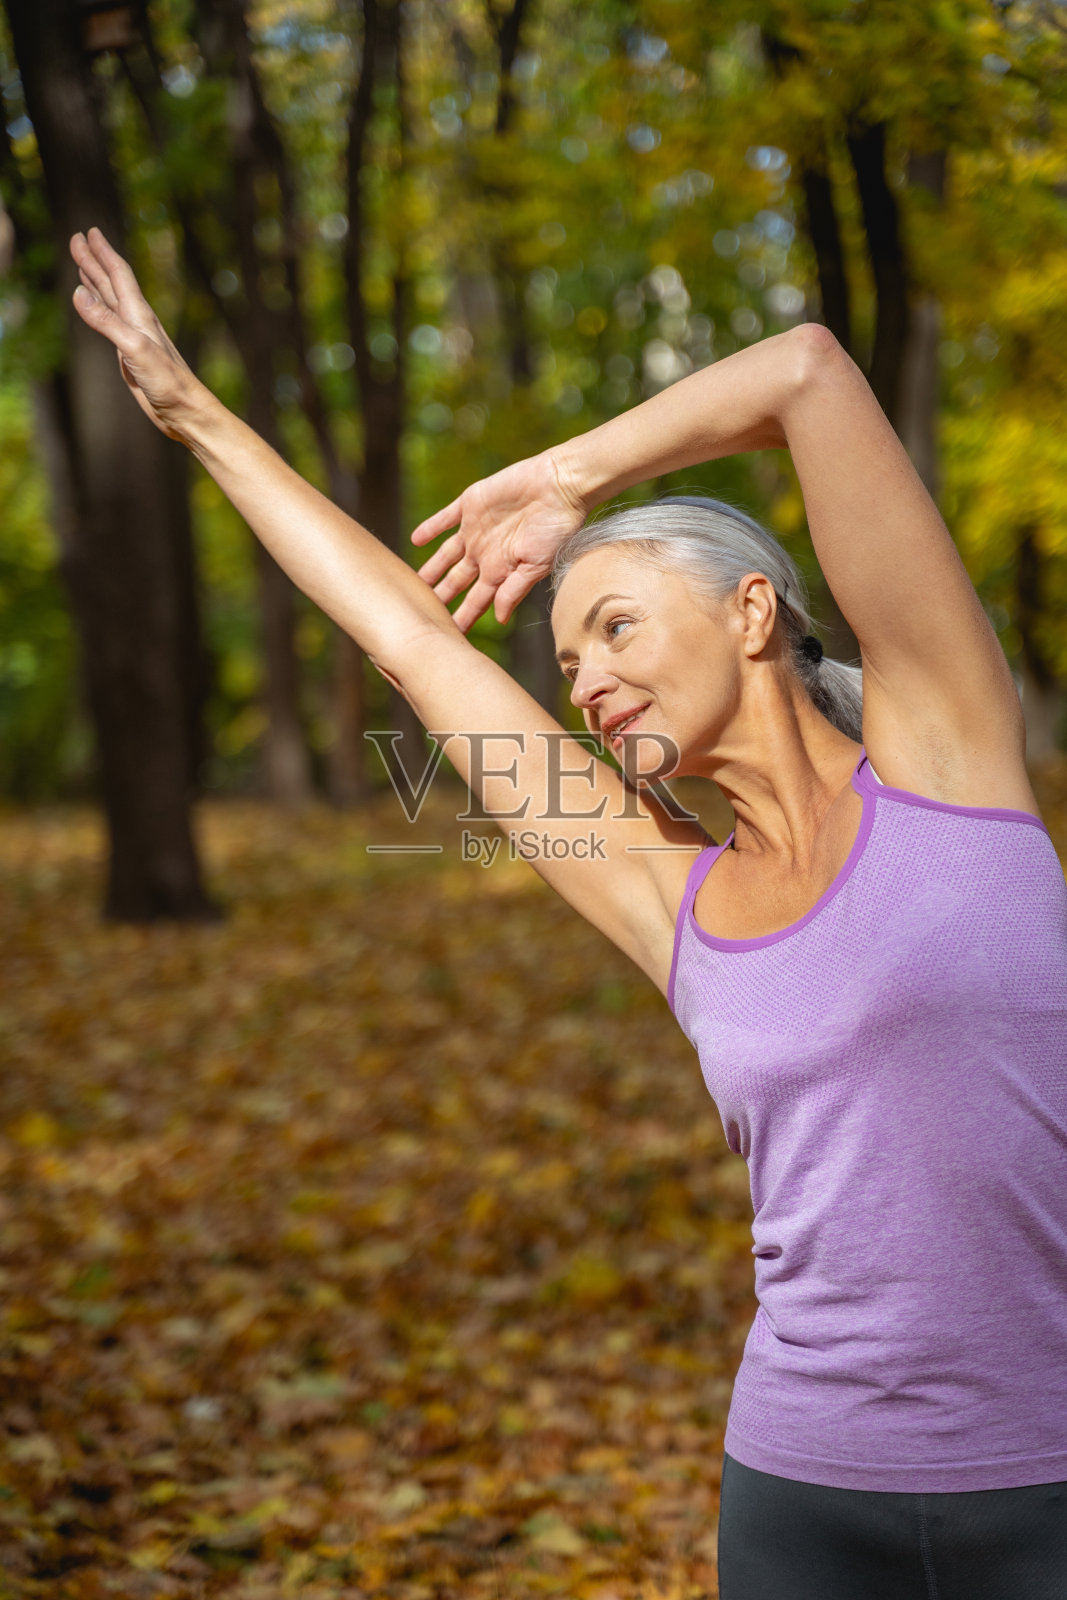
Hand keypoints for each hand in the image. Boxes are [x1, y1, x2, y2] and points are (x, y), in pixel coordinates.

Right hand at [70, 228, 204, 441]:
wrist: (185, 412)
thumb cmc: (168, 382)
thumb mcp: (134, 349)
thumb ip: (107, 322)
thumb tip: (78, 292)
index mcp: (140, 315)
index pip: (118, 275)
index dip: (102, 253)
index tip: (88, 232)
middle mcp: (137, 321)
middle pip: (111, 282)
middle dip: (94, 260)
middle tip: (77, 239)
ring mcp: (134, 337)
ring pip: (110, 300)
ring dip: (95, 281)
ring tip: (83, 265)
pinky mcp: (131, 356)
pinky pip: (110, 323)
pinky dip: (99, 309)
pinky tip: (95, 307)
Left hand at [410, 449, 589, 630]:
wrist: (559, 487)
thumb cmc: (556, 529)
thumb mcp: (536, 565)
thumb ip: (514, 590)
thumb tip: (499, 619)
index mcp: (501, 569)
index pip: (476, 600)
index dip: (463, 617)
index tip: (448, 634)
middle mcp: (486, 551)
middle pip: (456, 580)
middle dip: (441, 597)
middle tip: (421, 612)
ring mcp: (476, 529)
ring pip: (446, 553)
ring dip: (431, 567)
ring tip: (412, 582)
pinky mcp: (471, 504)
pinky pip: (445, 518)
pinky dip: (430, 528)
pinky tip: (416, 539)